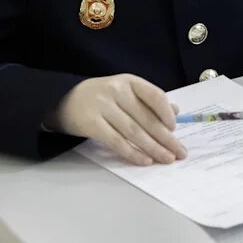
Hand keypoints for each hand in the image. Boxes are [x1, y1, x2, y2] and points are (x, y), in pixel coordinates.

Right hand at [45, 75, 186, 166]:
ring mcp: (103, 107)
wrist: (62, 99)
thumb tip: (175, 111)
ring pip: (134, 132)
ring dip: (153, 148)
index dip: (167, 113)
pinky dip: (132, 153)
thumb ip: (147, 100)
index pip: (154, 95)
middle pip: (146, 118)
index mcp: (129, 81)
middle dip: (166, 138)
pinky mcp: (91, 124)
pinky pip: (116, 141)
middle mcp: (117, 91)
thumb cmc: (102, 97)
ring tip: (167, 159)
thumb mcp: (124, 92)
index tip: (174, 129)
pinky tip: (145, 161)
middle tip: (180, 152)